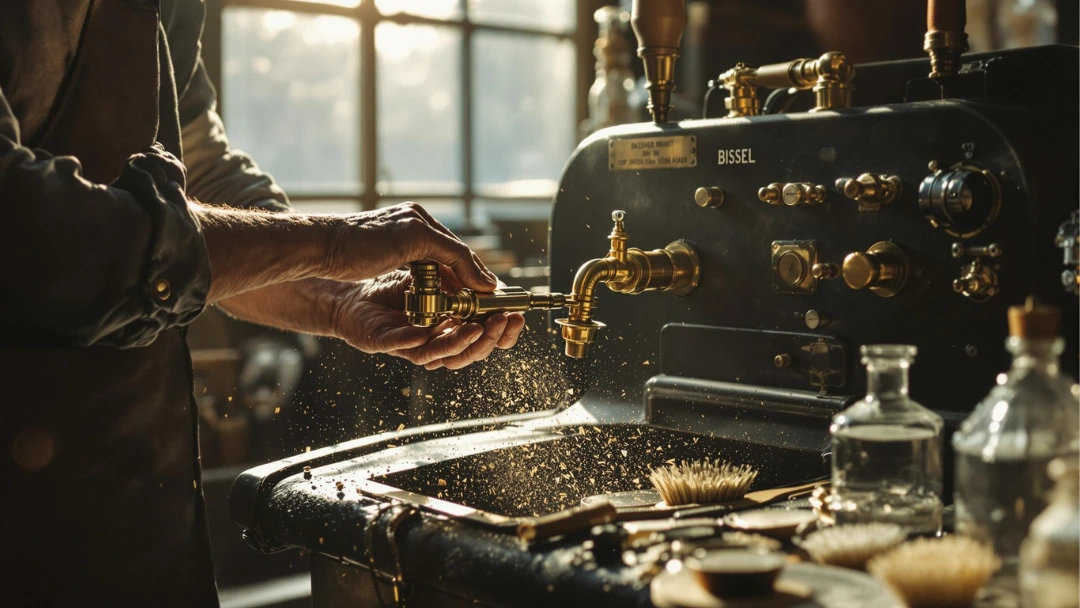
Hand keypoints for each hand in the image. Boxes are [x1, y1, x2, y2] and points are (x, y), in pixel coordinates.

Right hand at [323, 202, 497, 291]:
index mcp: (409, 218)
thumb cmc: (345, 253)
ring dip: (474, 276)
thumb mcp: (383, 254)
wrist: (322, 245)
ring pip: (459, 251)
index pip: (444, 244)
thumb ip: (406, 258)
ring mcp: (418, 221)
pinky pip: (453, 255)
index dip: (463, 268)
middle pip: (456, 247)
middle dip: (474, 272)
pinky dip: (467, 274)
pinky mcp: (416, 233)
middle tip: (490, 294)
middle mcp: (417, 215)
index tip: (476, 287)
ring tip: (485, 298)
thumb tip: (421, 274)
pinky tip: (476, 292)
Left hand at [330, 271, 525, 369]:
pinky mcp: (383, 341)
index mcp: (450, 321)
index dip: (503, 329)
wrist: (346, 276)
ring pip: (441, 352)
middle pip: (469, 348)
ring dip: (462, 342)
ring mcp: (409, 342)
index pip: (483, 332)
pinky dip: (416, 342)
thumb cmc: (387, 277)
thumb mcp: (430, 265)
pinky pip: (402, 346)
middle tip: (505, 322)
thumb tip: (488, 282)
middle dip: (491, 337)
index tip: (518, 316)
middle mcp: (433, 336)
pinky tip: (425, 335)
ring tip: (477, 329)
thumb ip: (457, 273)